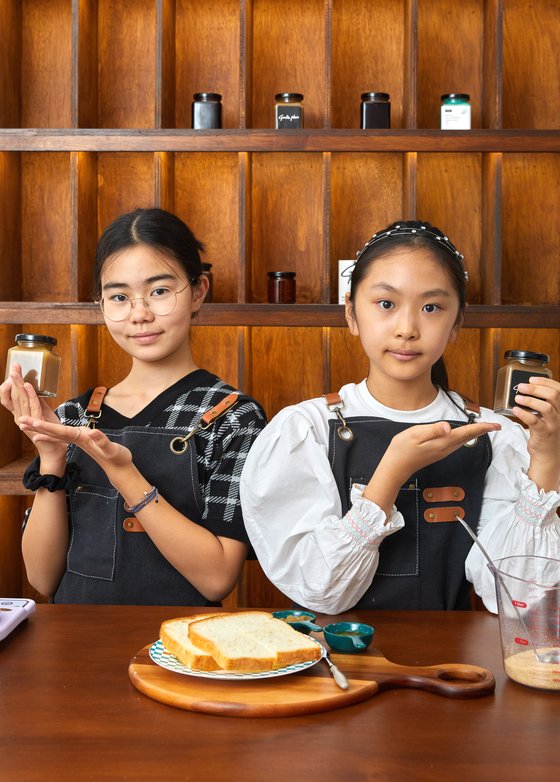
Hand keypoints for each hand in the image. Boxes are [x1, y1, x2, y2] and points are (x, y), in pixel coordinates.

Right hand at [0, 365, 66, 462]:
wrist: (54, 450)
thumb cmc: (48, 430)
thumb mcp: (41, 412)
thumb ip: (36, 401)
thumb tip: (33, 387)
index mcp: (19, 415)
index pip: (8, 399)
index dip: (8, 386)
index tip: (12, 373)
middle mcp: (20, 418)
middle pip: (13, 396)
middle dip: (13, 380)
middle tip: (14, 367)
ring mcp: (27, 422)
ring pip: (20, 400)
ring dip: (18, 385)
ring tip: (17, 373)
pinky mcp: (37, 424)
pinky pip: (33, 407)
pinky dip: (31, 395)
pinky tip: (28, 386)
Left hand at [17, 416, 133, 478]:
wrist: (119, 468)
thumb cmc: (117, 459)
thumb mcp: (112, 450)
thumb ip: (102, 441)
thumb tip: (93, 432)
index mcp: (82, 439)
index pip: (61, 432)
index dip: (47, 427)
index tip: (33, 422)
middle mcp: (77, 440)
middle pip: (53, 432)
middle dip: (37, 427)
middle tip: (20, 420)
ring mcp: (78, 441)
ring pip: (55, 434)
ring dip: (41, 429)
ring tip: (26, 425)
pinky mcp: (82, 441)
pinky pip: (63, 436)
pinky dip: (52, 433)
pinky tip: (45, 433)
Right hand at [382, 419, 501, 483]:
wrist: (395, 468)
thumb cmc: (402, 450)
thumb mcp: (415, 435)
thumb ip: (433, 430)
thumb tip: (448, 426)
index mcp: (442, 442)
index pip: (467, 433)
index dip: (482, 428)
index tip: (496, 425)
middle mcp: (445, 448)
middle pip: (468, 438)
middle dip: (482, 431)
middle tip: (495, 426)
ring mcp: (442, 452)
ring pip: (463, 441)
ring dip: (474, 434)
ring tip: (483, 428)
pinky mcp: (437, 453)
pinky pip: (456, 444)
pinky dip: (465, 437)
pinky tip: (464, 434)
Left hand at [513, 377, 559, 491]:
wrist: (549, 455)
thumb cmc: (546, 434)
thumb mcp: (548, 416)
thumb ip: (542, 404)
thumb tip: (528, 389)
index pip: (559, 390)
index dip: (545, 382)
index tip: (532, 379)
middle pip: (554, 396)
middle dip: (536, 388)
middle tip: (522, 386)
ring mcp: (554, 425)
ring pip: (546, 407)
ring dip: (530, 400)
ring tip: (518, 397)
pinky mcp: (545, 434)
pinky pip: (535, 421)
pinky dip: (524, 414)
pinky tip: (516, 410)